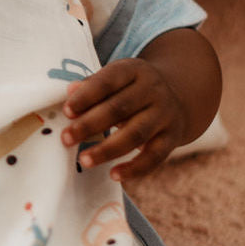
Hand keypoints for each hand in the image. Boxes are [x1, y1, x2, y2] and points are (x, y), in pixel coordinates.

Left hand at [60, 58, 187, 180]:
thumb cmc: (132, 89)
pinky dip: (134, 168)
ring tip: (84, 160)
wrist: (177, 95)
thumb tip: (70, 92)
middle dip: (90, 124)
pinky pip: (154, 156)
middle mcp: (153, 90)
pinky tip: (114, 175)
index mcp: (134, 70)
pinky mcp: (172, 137)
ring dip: (107, 149)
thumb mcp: (116, 79)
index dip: (86, 96)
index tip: (66, 112)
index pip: (108, 81)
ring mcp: (165, 114)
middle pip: (119, 108)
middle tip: (66, 138)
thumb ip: (92, 86)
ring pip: (136, 134)